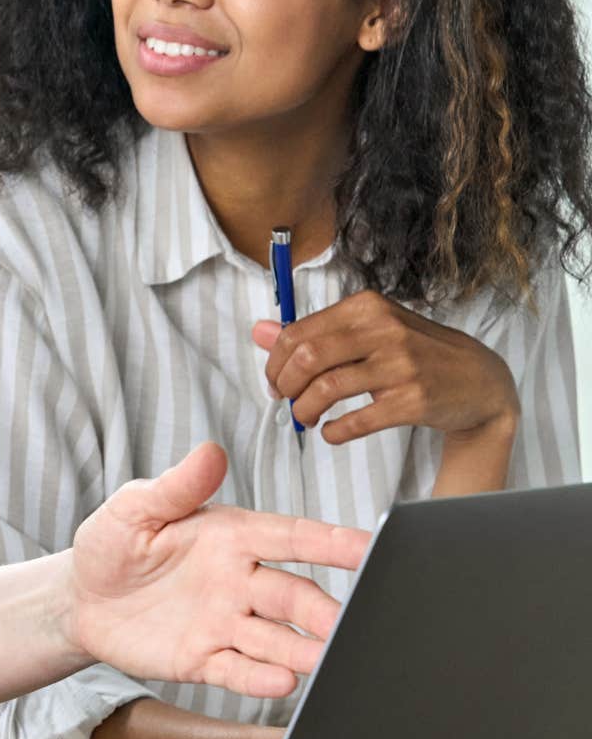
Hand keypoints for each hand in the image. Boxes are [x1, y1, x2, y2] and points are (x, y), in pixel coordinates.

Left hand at [69, 443, 370, 697]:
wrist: (80, 598)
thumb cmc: (112, 543)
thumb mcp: (134, 508)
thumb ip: (174, 487)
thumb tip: (211, 451)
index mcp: (231, 536)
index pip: (290, 537)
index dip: (330, 542)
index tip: (370, 547)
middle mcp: (239, 581)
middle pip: (294, 596)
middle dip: (323, 610)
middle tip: (346, 623)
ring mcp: (225, 623)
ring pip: (276, 638)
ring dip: (304, 649)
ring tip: (326, 658)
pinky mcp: (204, 659)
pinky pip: (238, 670)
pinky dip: (260, 678)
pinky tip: (281, 680)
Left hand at [253, 289, 518, 448]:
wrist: (480, 380)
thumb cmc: (415, 352)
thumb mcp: (368, 331)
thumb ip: (314, 331)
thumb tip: (258, 331)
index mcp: (367, 307)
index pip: (297, 333)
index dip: (275, 362)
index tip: (276, 381)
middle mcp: (384, 330)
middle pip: (307, 358)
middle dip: (285, 385)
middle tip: (286, 401)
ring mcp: (401, 365)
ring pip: (326, 388)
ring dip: (304, 410)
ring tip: (307, 418)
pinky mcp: (413, 400)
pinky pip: (356, 421)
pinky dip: (334, 431)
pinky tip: (331, 432)